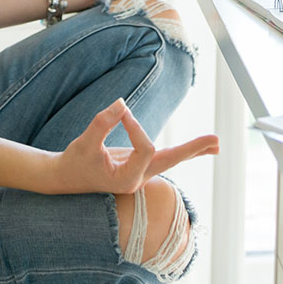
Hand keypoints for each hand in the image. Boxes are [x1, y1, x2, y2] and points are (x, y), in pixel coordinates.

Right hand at [46, 98, 218, 194]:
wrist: (64, 178)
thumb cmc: (74, 161)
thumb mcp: (84, 141)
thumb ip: (102, 122)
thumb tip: (123, 103)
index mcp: (126, 180)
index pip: (145, 147)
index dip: (135, 126)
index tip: (120, 111)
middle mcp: (137, 179)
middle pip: (171, 162)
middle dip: (193, 150)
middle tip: (217, 141)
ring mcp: (139, 174)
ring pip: (170, 161)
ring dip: (192, 150)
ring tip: (215, 144)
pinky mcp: (137, 166)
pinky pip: (162, 158)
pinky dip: (180, 152)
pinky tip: (196, 149)